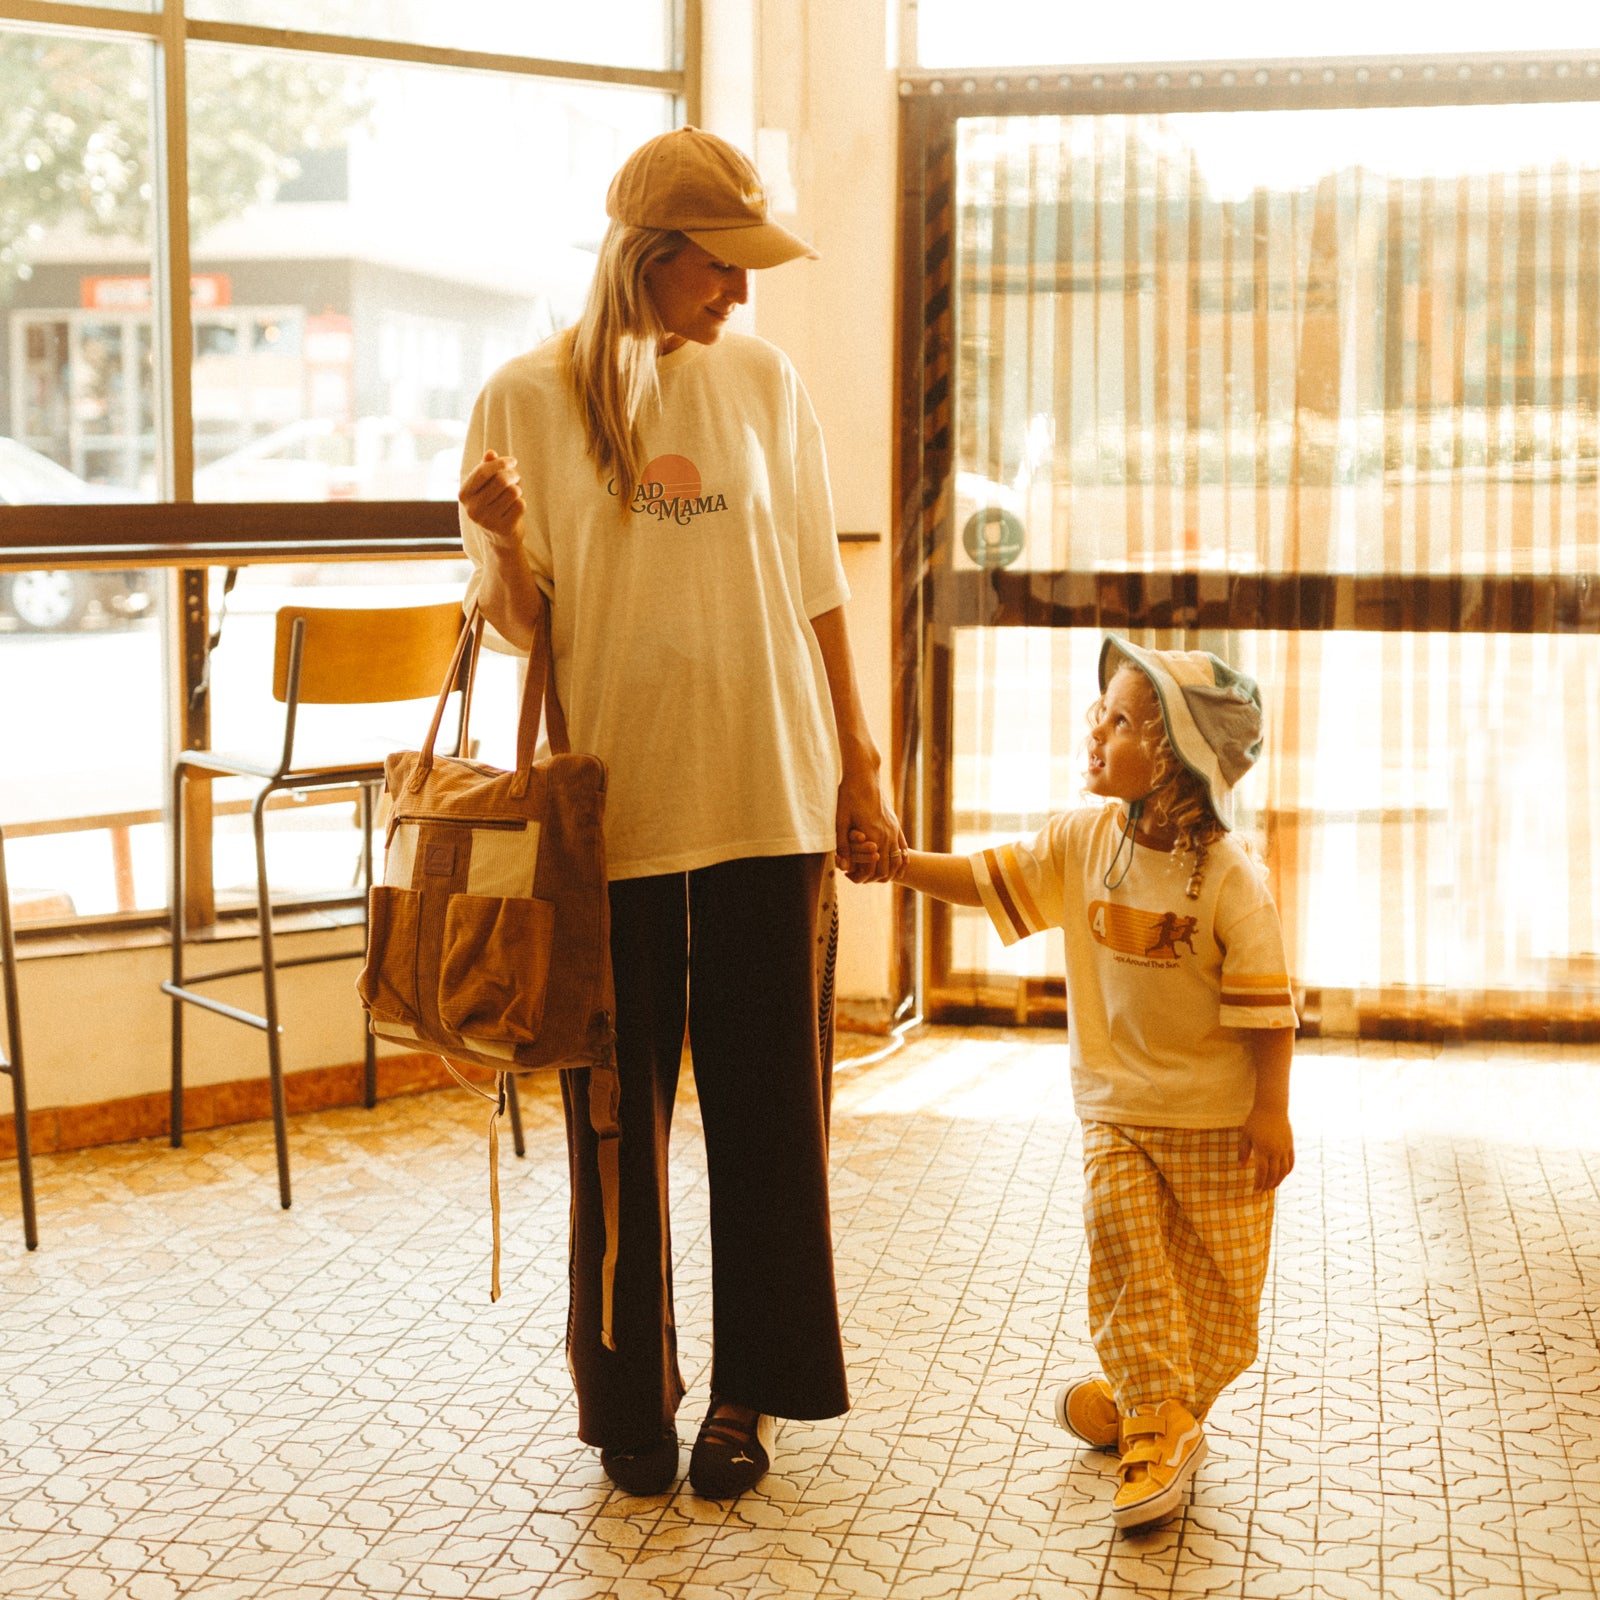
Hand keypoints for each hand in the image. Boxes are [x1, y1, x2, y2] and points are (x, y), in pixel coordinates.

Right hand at [459, 449, 525, 542]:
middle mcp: (472, 509)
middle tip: (516, 477)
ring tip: (514, 495)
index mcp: (464, 495)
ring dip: (518, 490)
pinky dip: (522, 503)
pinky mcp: (503, 528)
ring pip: (513, 492)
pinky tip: (515, 509)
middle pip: (501, 480)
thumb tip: (491, 453)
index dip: (500, 463)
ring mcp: (487, 521)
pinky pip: (520, 505)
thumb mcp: (486, 486)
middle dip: (513, 475)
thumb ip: (487, 468)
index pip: (482, 472)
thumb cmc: (493, 504)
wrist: (500, 538)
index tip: (513, 461)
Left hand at [836, 763, 905, 883]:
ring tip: (878, 877)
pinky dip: (902, 860)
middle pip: (886, 869)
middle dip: (874, 878)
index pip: (872, 869)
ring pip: (898, 861)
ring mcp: (894, 830)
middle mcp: (887, 835)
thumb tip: (843, 865)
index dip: (861, 878)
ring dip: (890, 872)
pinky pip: (904, 848)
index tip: (850, 877)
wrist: (864, 776)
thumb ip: (842, 844)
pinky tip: (896, 866)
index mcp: (873, 836)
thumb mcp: (840, 820)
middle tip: (861, 879)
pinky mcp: (896, 825)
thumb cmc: (848, 796)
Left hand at [1238, 1105, 1293, 1193]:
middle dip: (1268, 1184)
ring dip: (1278, 1180)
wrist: (1272, 1109)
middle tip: (1263, 1191)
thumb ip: (1243, 1151)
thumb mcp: (1245, 1135)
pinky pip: (1291, 1162)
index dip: (1259, 1183)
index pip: (1262, 1172)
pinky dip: (1287, 1171)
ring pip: (1284, 1171)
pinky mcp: (1290, 1146)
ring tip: (1272, 1186)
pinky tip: (1282, 1175)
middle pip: (1273, 1174)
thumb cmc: (1255, 1121)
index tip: (1255, 1190)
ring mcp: (1284, 1149)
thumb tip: (1241, 1166)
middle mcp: (1275, 1152)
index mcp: (1263, 1150)